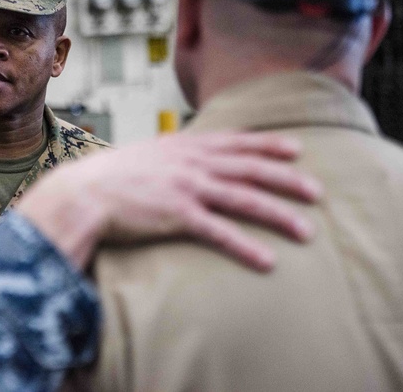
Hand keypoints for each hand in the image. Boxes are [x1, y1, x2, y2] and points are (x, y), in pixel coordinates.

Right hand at [14, 131, 319, 271]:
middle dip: (288, 179)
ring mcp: (186, 187)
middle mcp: (191, 163)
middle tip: (318, 192)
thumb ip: (172, 154)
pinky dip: (247, 247)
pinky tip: (268, 261)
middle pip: (250, 169)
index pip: (236, 142)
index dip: (269, 144)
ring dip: (279, 215)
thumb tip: (186, 156)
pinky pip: (220, 232)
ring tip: (307, 231)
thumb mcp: (147, 154)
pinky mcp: (177, 215)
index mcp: (184, 145)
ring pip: (244, 199)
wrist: (84, 193)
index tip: (297, 148)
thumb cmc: (111, 177)